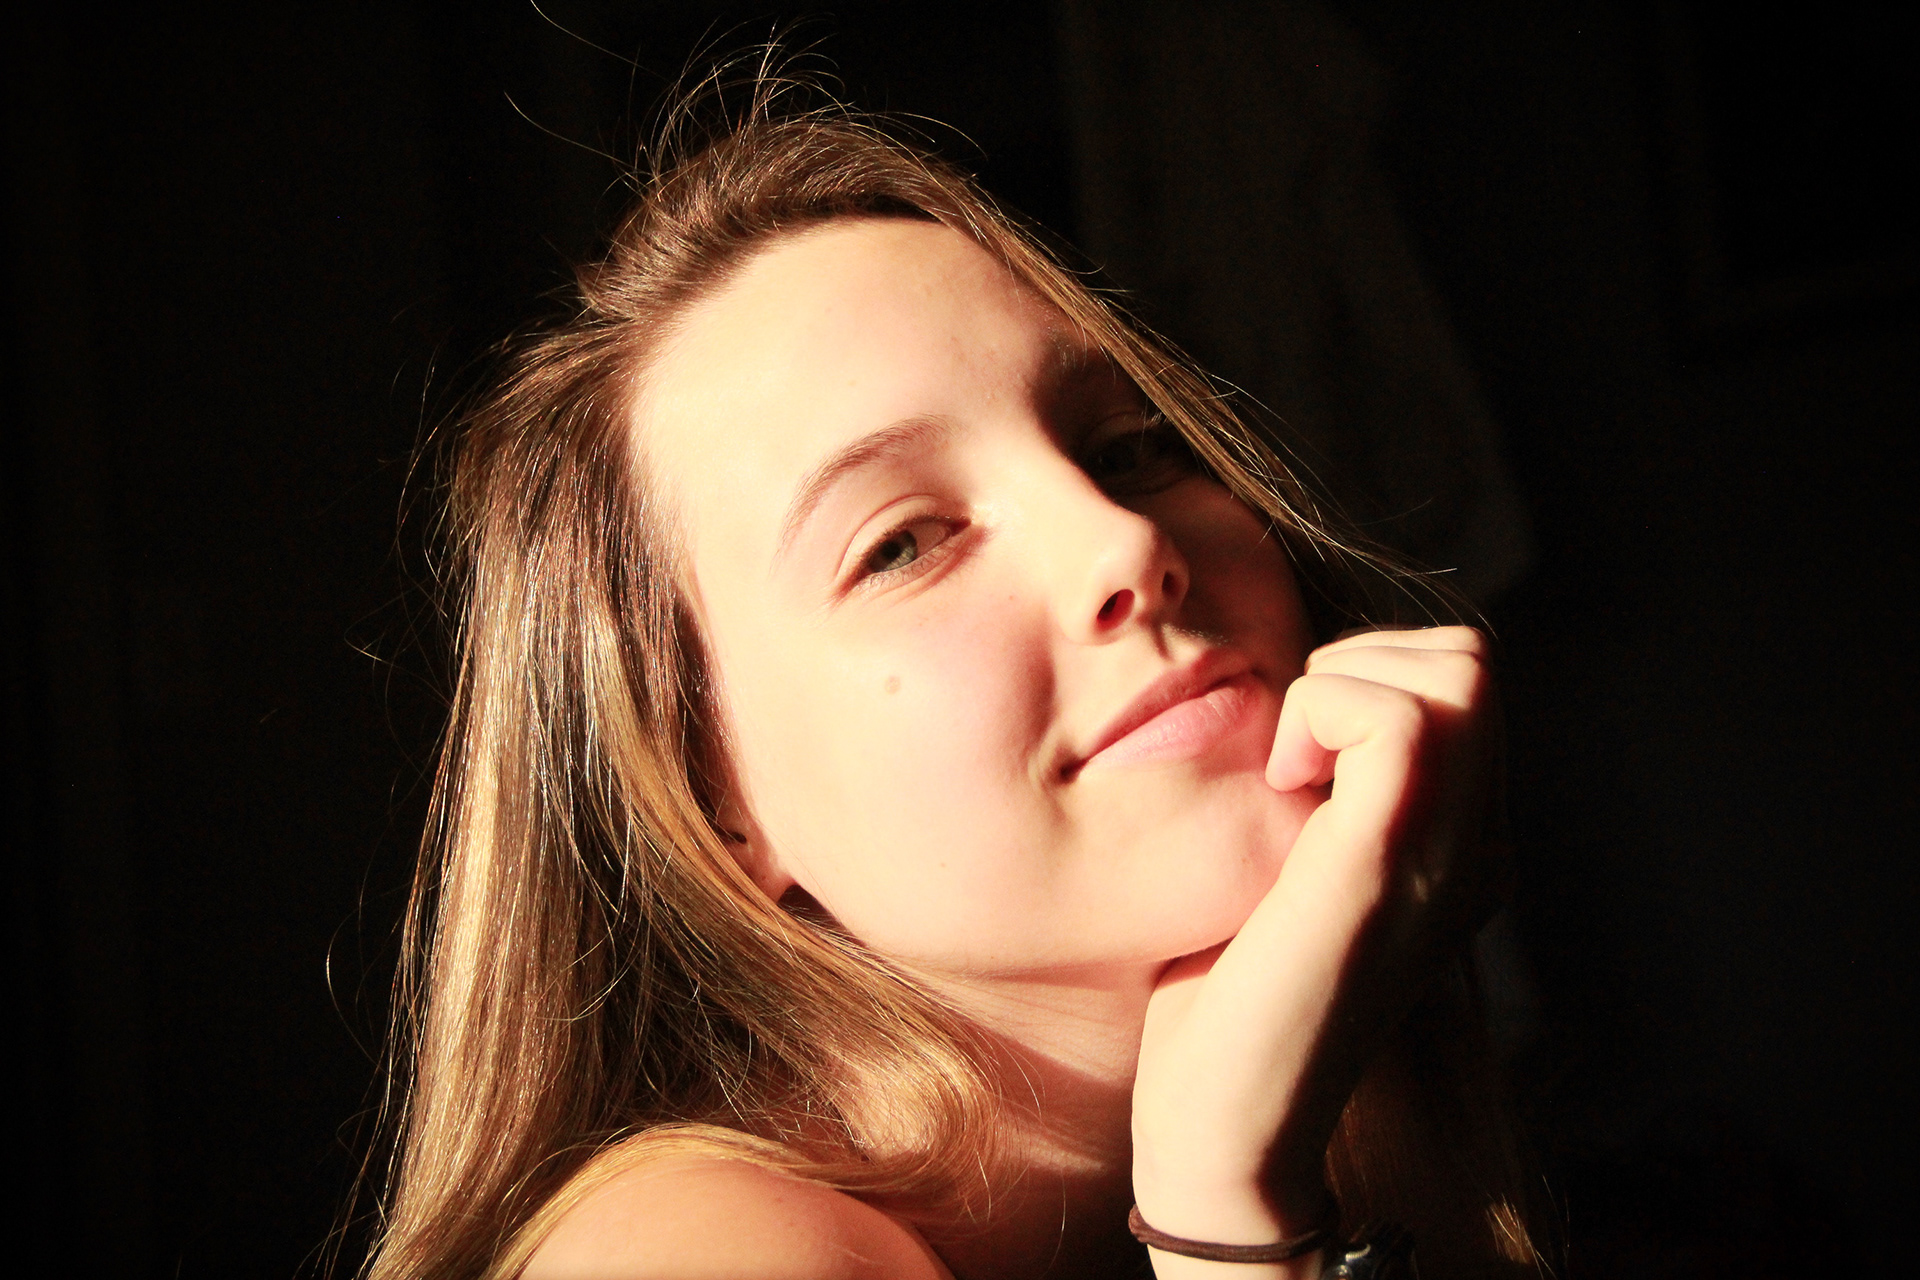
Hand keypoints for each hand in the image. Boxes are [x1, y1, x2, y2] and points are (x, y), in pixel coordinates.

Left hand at [1130, 626, 1505, 1269]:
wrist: (1224, 1120)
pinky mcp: (1384, 866)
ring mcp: (1445, 855)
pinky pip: (1398, 721)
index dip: (1366, 677)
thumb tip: (1296, 702)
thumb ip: (1321, 793)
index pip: (1461, 685)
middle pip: (1472, 661)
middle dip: (1363, 662)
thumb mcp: (1289, 865)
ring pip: (1458, 671)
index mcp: (1461, 848)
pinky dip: (1320, 712)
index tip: (1293, 754)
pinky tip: (1278, 786)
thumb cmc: (1226, 997)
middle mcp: (1476, 848)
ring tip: (1287, 770)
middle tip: (1293, 750)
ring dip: (1343, 683)